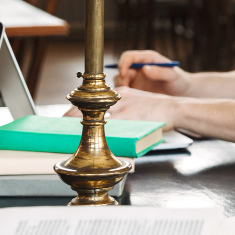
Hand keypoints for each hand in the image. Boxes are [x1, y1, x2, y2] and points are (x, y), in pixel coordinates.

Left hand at [64, 86, 180, 125]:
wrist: (175, 108)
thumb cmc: (157, 110)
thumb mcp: (136, 103)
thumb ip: (120, 109)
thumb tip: (105, 121)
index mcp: (119, 93)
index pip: (90, 100)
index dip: (73, 110)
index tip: (62, 118)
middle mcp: (119, 98)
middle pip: (88, 107)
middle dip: (70, 118)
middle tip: (58, 129)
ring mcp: (125, 108)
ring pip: (96, 117)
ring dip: (81, 127)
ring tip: (67, 136)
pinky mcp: (132, 118)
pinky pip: (112, 127)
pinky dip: (100, 134)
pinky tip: (91, 140)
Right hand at [116, 50, 191, 95]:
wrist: (182, 93)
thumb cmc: (179, 81)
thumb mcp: (172, 76)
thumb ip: (159, 72)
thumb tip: (144, 69)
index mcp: (147, 58)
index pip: (129, 57)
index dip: (123, 64)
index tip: (124, 74)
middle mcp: (139, 67)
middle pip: (122, 69)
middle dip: (121, 78)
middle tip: (127, 89)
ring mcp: (136, 78)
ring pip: (120, 80)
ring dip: (121, 87)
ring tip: (130, 95)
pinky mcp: (136, 89)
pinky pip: (125, 90)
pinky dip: (124, 94)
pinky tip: (131, 100)